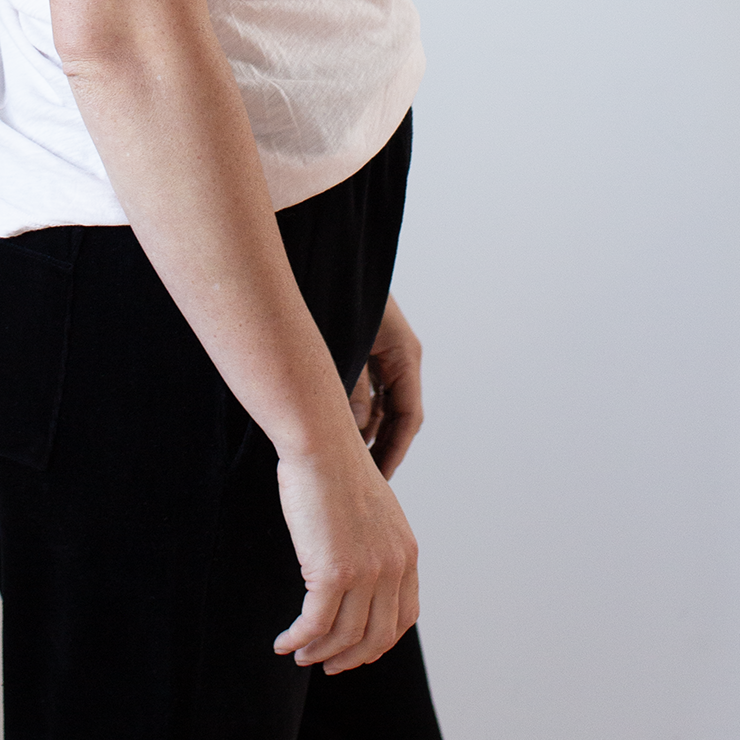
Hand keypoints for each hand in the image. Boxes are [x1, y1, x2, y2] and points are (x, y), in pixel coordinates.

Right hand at [273, 430, 418, 674]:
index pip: (404, 618)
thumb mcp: (373, 511)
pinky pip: (314, 625)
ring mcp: (366, 572)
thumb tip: (356, 575)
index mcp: (406, 553)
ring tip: (299, 655)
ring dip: (319, 653)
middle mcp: (393, 567)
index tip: (356, 650)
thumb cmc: (335, 470)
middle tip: (326, 664)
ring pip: (344, 637)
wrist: (320, 445)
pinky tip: (283, 642)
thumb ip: (375, 545)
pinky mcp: (333, 573)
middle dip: (350, 658)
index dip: (379, 642)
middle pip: (376, 638)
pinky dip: (298, 640)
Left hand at [352, 296, 423, 477]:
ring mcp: (386, 353)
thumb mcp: (351, 346)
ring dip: (368, 430)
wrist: (330, 258)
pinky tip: (340, 428)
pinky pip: (371, 388)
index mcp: (405, 355)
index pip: (409, 417)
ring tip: (348, 461)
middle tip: (363, 481)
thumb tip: (358, 431)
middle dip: (382, 448)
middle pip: (398, 415)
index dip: (395, 451)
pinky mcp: (369, 349)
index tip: (379, 480)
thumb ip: (356, 389)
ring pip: (383, 404)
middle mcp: (401, 357)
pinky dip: (359, 410)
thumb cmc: (341, 295)